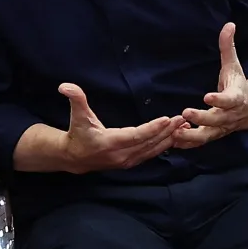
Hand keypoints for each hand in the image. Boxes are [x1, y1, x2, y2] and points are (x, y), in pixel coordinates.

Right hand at [57, 83, 184, 172]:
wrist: (75, 158)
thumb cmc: (78, 133)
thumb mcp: (77, 116)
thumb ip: (75, 99)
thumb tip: (64, 86)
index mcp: (109, 143)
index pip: (135, 136)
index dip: (152, 128)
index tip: (167, 119)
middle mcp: (121, 155)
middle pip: (149, 143)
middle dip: (166, 131)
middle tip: (181, 119)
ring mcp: (127, 161)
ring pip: (152, 150)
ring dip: (169, 138)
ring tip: (183, 127)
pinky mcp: (131, 162)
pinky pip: (151, 154)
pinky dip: (164, 145)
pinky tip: (174, 136)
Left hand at [177, 23, 247, 146]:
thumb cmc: (239, 86)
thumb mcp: (234, 66)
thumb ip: (228, 47)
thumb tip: (229, 24)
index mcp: (237, 98)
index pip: (230, 100)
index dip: (219, 100)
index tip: (207, 96)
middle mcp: (230, 116)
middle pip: (217, 120)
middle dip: (202, 118)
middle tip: (186, 113)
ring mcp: (222, 128)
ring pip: (208, 135)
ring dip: (192, 136)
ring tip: (175, 132)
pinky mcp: (214, 135)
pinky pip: (201, 142)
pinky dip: (188, 143)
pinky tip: (173, 140)